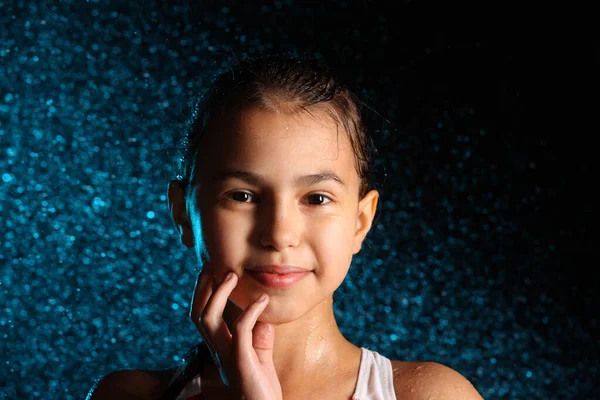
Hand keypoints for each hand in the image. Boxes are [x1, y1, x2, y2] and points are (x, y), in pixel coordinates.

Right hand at [190, 261, 282, 399]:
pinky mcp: (241, 361)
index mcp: (219, 347)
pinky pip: (240, 329)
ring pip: (207, 318)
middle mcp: (217, 350)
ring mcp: (226, 355)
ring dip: (219, 293)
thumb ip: (258, 334)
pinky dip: (250, 311)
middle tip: (213, 263)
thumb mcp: (259, 355)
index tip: (212, 269)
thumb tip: (261, 310)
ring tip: (231, 274)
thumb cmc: (261, 388)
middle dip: (202, 286)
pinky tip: (262, 300)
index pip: (202, 315)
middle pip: (197, 312)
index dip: (203, 291)